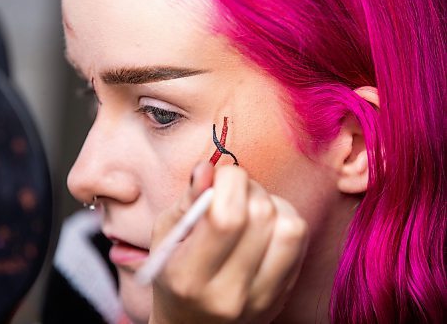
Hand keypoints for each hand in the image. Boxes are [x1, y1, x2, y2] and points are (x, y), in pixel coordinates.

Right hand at [149, 162, 308, 323]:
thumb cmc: (173, 274)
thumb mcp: (166, 236)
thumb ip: (187, 200)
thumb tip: (208, 167)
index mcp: (189, 277)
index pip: (226, 217)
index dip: (229, 181)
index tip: (218, 178)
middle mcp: (229, 292)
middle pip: (260, 215)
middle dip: (248, 187)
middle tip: (231, 192)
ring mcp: (261, 298)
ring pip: (289, 226)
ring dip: (271, 204)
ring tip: (249, 209)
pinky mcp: (282, 294)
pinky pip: (299, 240)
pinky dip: (284, 219)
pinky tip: (265, 225)